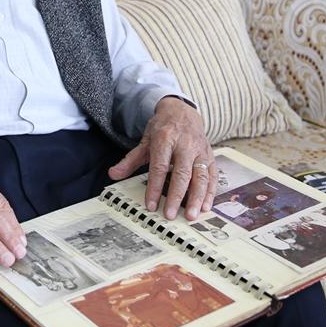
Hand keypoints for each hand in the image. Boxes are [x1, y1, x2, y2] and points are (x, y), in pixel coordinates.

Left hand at [107, 96, 216, 220]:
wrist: (182, 111)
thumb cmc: (163, 128)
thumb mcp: (145, 141)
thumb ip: (130, 160)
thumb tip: (113, 174)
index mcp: (165, 139)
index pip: (160, 167)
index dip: (155, 187)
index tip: (151, 205)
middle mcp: (185, 144)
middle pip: (182, 173)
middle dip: (177, 196)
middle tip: (171, 215)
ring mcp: (200, 150)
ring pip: (201, 176)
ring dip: (197, 197)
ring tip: (192, 216)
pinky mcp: (210, 155)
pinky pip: (212, 175)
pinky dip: (210, 192)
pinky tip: (206, 207)